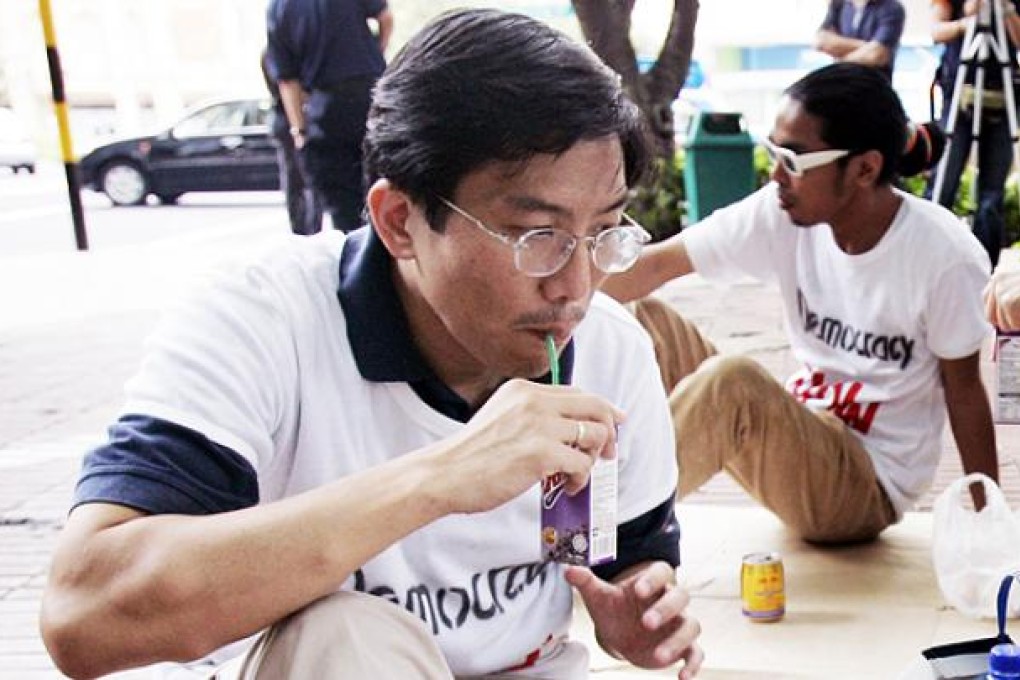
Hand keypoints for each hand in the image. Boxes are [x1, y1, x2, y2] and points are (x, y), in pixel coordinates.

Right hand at [427, 379, 625, 514]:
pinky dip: (581, 479)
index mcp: (524, 390)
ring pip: (595, 434)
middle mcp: (534, 400)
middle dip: (610, 430)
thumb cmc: (470, 456)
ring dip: (593, 459)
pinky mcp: (541, 453)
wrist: (444, 474)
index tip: (614, 424)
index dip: (602, 410)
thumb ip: (532, 416)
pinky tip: (567, 488)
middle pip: (595, 406)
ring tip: (576, 476)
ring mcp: (539, 425)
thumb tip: (572, 431)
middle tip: (607, 454)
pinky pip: (582, 464)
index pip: (578, 392)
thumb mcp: (501, 418)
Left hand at [565, 561, 703, 678]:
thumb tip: (568, 570)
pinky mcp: (682, 646)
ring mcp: (678, 623)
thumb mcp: (599, 596)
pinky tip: (682, 678)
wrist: (620, 632)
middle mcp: (669, 600)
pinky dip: (693, 665)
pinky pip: (696, 652)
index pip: (661, 571)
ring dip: (677, 641)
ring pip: (691, 625)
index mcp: (651, 582)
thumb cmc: (614, 609)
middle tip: (645, 623)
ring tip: (658, 657)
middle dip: (665, 610)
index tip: (637, 590)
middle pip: (680, 597)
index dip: (652, 579)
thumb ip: (586, 582)